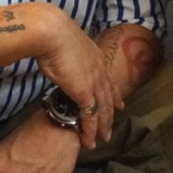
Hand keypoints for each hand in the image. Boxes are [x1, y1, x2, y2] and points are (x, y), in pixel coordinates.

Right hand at [30, 3, 122, 148]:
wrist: (51, 33)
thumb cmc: (52, 35)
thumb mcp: (67, 45)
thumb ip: (70, 56)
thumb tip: (63, 59)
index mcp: (97, 57)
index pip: (110, 80)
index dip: (115, 95)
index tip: (120, 105)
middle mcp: (100, 71)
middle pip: (109, 99)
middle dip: (110, 116)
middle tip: (110, 130)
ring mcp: (94, 82)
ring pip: (103, 111)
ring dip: (102, 127)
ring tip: (102, 140)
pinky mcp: (84, 93)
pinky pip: (90, 117)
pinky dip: (89, 131)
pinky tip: (88, 140)